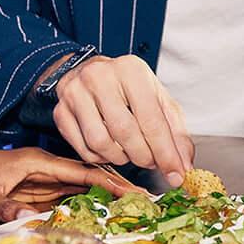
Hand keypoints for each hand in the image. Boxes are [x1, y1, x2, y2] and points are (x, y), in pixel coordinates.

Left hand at [0, 146, 132, 221]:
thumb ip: (5, 207)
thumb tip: (28, 220)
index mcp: (35, 162)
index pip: (80, 170)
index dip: (109, 181)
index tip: (133, 191)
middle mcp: (43, 168)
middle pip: (88, 177)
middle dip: (116, 188)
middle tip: (146, 202)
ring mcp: (41, 180)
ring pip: (81, 188)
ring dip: (105, 198)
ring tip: (134, 211)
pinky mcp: (36, 191)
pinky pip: (66, 198)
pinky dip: (86, 205)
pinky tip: (104, 216)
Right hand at [52, 54, 193, 175]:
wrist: (90, 72)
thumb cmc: (128, 88)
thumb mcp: (157, 99)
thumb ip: (175, 131)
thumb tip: (183, 165)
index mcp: (131, 70)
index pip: (151, 119)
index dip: (165, 152)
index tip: (176, 173)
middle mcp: (99, 77)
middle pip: (125, 132)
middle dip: (143, 156)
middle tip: (151, 162)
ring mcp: (75, 93)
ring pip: (101, 143)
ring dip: (121, 158)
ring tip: (130, 153)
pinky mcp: (60, 111)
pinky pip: (83, 149)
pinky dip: (101, 158)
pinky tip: (110, 149)